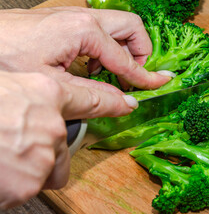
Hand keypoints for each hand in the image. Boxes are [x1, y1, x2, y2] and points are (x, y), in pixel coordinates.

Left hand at [0, 7, 170, 90]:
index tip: (161, 84)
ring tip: (110, 75)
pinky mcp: (64, 20)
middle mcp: (84, 17)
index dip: (145, 76)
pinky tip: (90, 67)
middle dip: (141, 51)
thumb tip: (127, 103)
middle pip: (131, 27)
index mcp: (86, 30)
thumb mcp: (57, 84)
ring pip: (116, 26)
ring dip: (122, 50)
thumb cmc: (4, 59)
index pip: (128, 58)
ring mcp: (73, 16)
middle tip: (136, 75)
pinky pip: (99, 30)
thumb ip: (98, 95)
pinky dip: (104, 48)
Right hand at [0, 70, 141, 208]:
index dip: (112, 102)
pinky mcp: (32, 182)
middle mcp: (51, 122)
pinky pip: (31, 186)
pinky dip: (16, 185)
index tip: (129, 103)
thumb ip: (27, 101)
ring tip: (2, 161)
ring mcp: (44, 154)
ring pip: (48, 167)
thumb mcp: (5, 90)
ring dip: (28, 169)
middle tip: (13, 148)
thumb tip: (32, 112)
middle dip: (44, 150)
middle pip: (63, 142)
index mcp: (42, 92)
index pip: (91, 98)